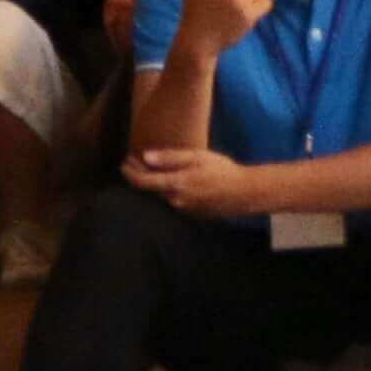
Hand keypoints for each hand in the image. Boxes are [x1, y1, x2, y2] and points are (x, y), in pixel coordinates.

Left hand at [122, 143, 269, 218]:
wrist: (245, 193)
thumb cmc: (222, 171)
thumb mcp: (197, 157)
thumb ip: (170, 158)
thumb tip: (145, 157)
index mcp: (175, 184)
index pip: (141, 181)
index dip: (129, 171)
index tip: (125, 162)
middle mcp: (174, 200)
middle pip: (148, 190)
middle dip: (139, 176)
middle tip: (134, 162)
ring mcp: (182, 209)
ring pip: (160, 196)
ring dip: (153, 184)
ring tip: (151, 171)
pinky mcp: (191, 213)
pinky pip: (172, 201)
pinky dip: (166, 191)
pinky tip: (172, 182)